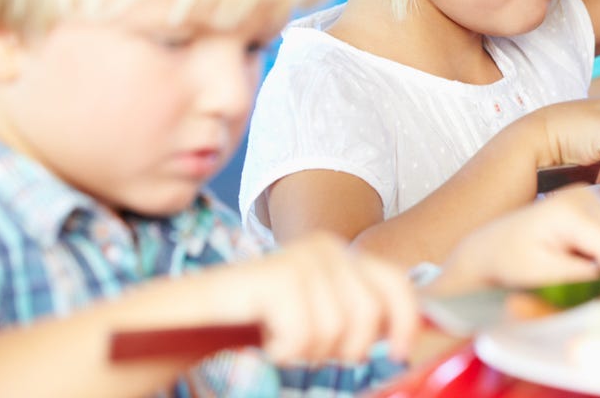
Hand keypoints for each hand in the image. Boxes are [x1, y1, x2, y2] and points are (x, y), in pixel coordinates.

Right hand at [207, 233, 418, 363]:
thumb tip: (407, 334)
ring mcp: (303, 259)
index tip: (400, 352)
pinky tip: (266, 338)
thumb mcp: (321, 312)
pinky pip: (304, 337)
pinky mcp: (280, 277)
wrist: (193, 313)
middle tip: (309, 347)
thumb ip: (359, 313)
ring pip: (336, 332)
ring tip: (281, 338)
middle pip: (370, 315)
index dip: (406, 322)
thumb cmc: (259, 319)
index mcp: (343, 253)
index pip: (396, 284)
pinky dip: (284, 351)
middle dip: (345, 347)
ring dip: (307, 351)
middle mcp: (328, 248)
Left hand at [434, 187, 599, 294]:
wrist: (493, 247)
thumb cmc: (510, 262)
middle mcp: (586, 195)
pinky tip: (581, 261)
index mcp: (571, 210)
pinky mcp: (593, 205)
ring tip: (578, 273)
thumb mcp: (544, 275)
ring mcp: (591, 197)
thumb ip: (583, 275)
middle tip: (588, 289)